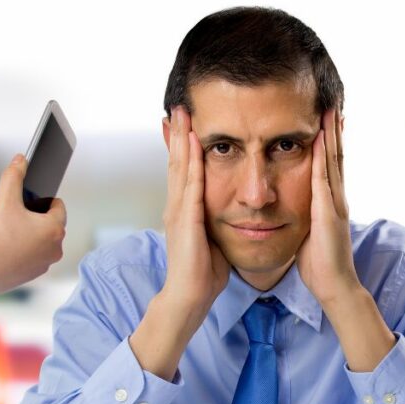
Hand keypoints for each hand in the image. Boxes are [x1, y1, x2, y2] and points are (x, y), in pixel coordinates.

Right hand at [0, 155, 66, 294]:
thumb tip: (21, 159)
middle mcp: (56, 248)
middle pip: (52, 225)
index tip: (34, 200)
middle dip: (38, 218)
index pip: (58, 207)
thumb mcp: (5, 200)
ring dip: (34, 236)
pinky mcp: (35, 275)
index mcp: (55, 229)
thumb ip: (14, 176)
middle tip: (20, 215)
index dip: (45, 200)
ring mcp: (46, 264)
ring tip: (13, 231)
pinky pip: (35, 257)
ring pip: (44, 242)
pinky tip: (10, 248)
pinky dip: (26, 252)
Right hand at [159, 106, 229, 317]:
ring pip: (179, 167)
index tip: (184, 123)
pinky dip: (192, 162)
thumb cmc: (203, 273)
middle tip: (178, 107)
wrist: (190, 296)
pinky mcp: (186, 220)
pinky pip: (190, 185)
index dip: (182, 146)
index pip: (183, 170)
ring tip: (181, 115)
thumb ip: (214, 222)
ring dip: (181, 139)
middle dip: (177, 133)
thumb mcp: (211, 240)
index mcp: (184, 210)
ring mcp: (178, 211)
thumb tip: (228, 213)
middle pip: (176, 161)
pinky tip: (194, 145)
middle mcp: (177, 206)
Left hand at [296, 108, 360, 305]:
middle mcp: (336, 199)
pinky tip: (320, 139)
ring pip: (334, 162)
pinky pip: (324, 179)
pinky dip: (323, 157)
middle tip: (333, 105)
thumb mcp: (309, 234)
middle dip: (335, 131)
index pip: (330, 166)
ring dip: (332, 135)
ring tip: (331, 111)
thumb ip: (305, 217)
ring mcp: (334, 204)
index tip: (327, 122)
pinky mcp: (327, 212)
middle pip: (336, 157)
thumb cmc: (319, 265)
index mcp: (329, 204)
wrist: (334, 286)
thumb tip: (293, 209)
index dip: (330, 143)